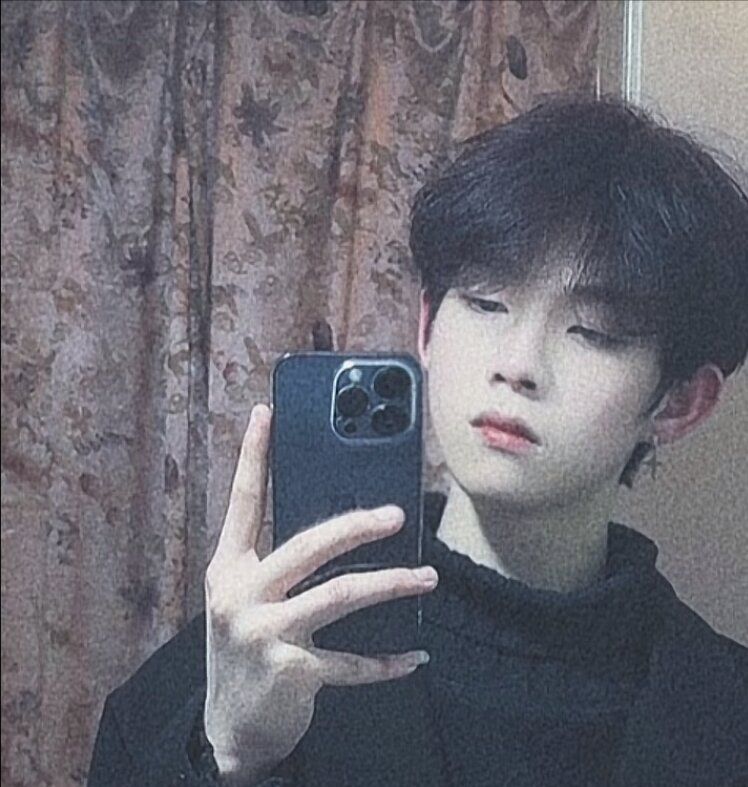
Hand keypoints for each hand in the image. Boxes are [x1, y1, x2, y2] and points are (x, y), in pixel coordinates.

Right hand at [203, 403, 437, 783]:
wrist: (228, 729)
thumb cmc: (244, 648)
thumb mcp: (246, 598)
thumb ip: (277, 562)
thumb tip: (339, 525)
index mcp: (228, 568)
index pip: (243, 501)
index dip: (254, 456)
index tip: (266, 412)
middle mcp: (240, 595)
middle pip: (307, 546)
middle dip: (357, 525)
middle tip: (398, 515)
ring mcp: (264, 635)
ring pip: (339, 595)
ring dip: (391, 585)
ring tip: (426, 577)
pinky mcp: (291, 673)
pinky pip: (352, 663)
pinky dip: (386, 661)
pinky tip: (413, 655)